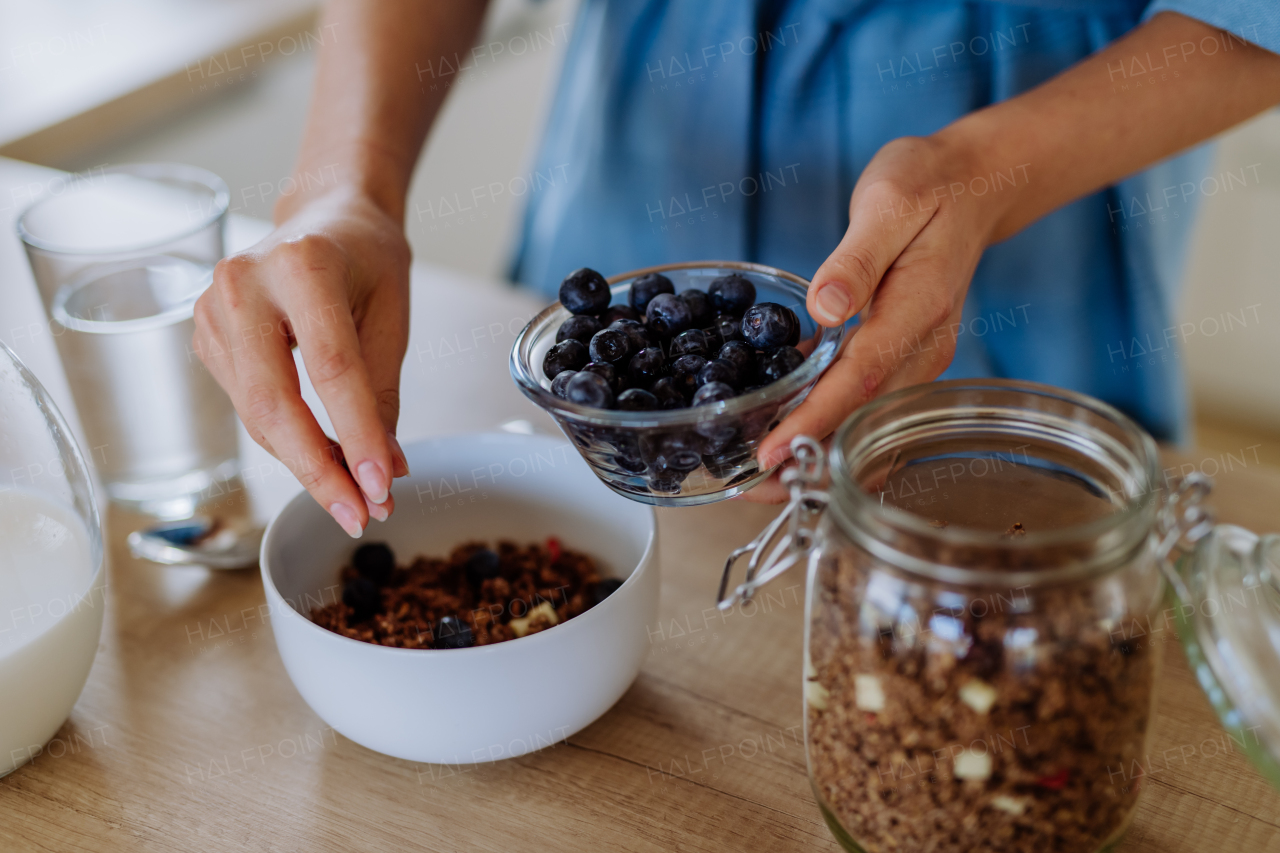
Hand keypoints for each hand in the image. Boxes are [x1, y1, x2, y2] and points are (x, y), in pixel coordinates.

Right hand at [193, 187, 410, 535]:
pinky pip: (248, 407)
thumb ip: (383, 394)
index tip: (382, 487)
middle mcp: (243, 284)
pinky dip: (288, 442)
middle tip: (358, 515)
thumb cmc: (366, 257)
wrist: (324, 215)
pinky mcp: (206, 337)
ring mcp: (213, 310)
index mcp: (302, 264)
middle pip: (274, 401)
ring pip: (257, 414)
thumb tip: (384, 472)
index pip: (331, 368)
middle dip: (319, 470)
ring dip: (306, 465)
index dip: (357, 435)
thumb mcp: (390, 315)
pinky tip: (324, 462)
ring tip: (354, 497)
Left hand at [745, 134, 1010, 501]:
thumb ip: (857, 258)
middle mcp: (923, 347)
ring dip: (814, 452)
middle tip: (743, 486)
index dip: (813, 421)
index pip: (860, 381)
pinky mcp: (904, 356)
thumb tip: (825, 309)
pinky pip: (864, 403)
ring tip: (754, 477)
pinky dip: (825, 424)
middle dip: (806, 459)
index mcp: (918, 311)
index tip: (768, 454)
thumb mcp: (891, 199)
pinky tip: (782, 432)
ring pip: (864, 422)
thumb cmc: (929, 184)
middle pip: (862, 419)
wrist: (976, 183)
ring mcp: (917, 357)